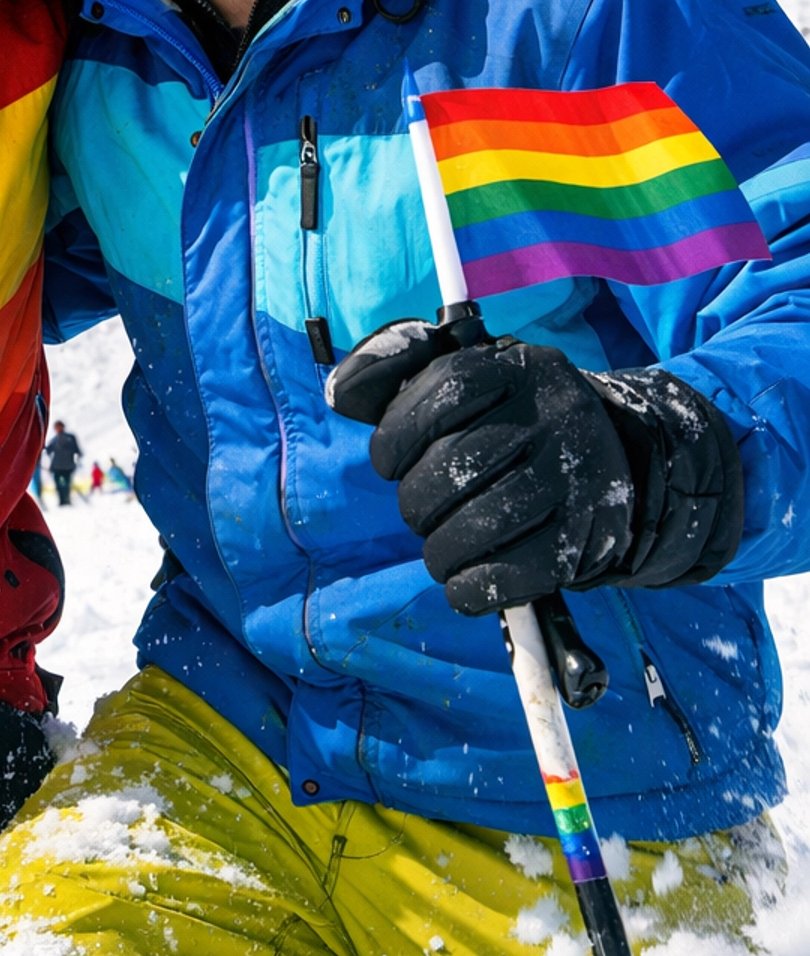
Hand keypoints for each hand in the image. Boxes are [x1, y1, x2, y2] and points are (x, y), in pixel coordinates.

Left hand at [326, 320, 742, 614]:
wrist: (618, 458)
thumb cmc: (514, 417)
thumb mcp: (469, 376)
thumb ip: (397, 371)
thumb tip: (339, 392)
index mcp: (521, 368)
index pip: (445, 390)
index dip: (398, 433)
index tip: (389, 461)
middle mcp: (556, 416)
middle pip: (453, 466)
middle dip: (416, 500)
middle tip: (421, 508)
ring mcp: (576, 479)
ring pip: (475, 527)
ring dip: (438, 549)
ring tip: (441, 544)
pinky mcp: (584, 541)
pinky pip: (505, 578)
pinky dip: (468, 587)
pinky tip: (465, 576)